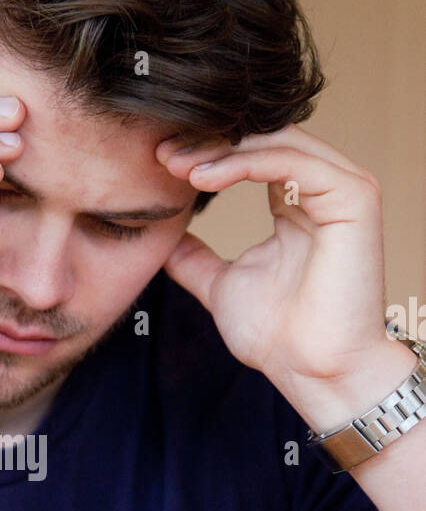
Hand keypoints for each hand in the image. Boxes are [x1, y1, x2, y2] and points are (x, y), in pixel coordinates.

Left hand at [155, 126, 411, 427]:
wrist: (312, 371)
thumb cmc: (278, 337)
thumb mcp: (221, 285)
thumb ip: (195, 258)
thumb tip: (162, 238)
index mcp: (296, 203)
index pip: (250, 154)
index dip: (204, 152)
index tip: (157, 162)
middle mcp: (323, 189)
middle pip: (262, 138)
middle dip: (207, 141)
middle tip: (161, 153)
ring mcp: (343, 190)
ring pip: (276, 141)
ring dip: (220, 149)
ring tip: (177, 166)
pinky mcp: (354, 198)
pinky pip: (294, 161)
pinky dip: (246, 163)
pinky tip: (205, 177)